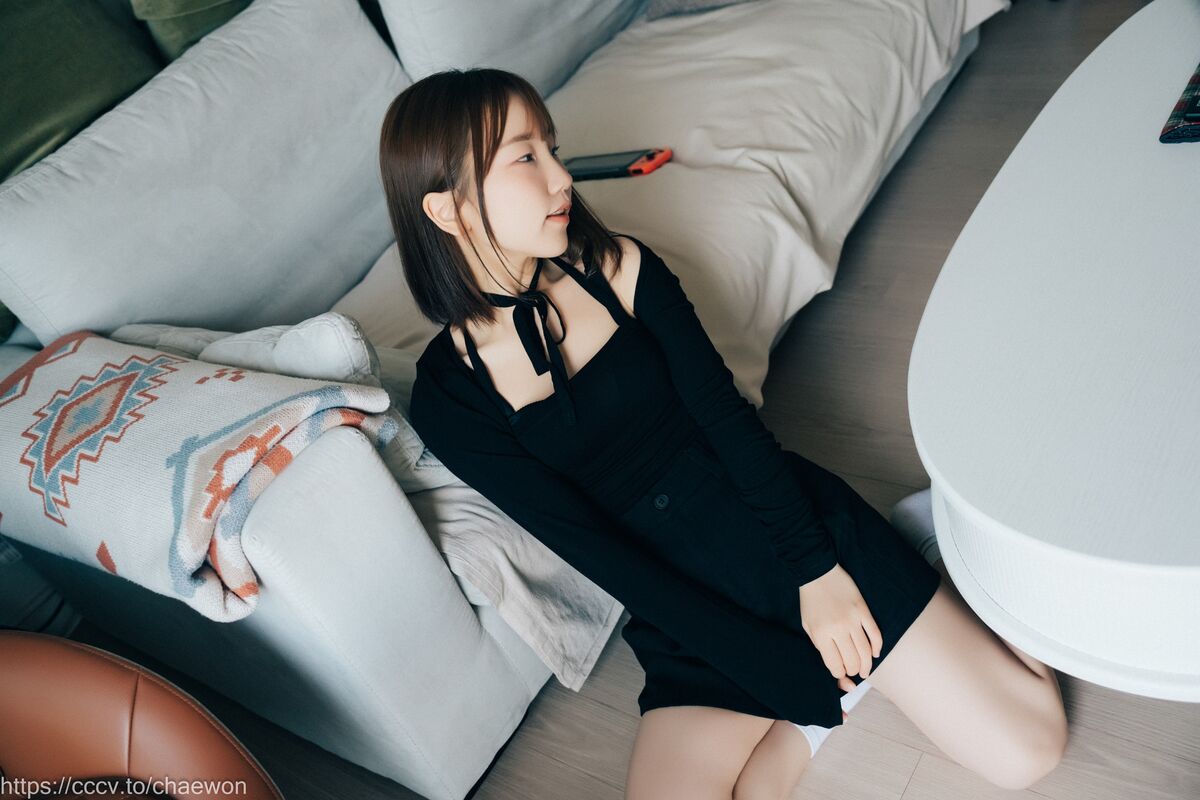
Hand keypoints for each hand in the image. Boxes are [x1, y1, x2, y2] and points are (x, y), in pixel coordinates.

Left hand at [797, 563, 882, 685]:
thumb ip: (820, 645)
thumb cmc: (811, 601)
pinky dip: (877, 647)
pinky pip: (875, 634)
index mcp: (821, 634)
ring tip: (865, 671)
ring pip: (866, 651)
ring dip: (867, 664)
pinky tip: (875, 654)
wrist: (818, 573)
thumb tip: (835, 664)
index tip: (841, 672)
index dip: (839, 673)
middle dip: (854, 670)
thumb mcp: (807, 626)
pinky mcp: (863, 610)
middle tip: (855, 672)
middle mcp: (838, 629)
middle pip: (852, 660)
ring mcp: (852, 620)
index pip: (835, 664)